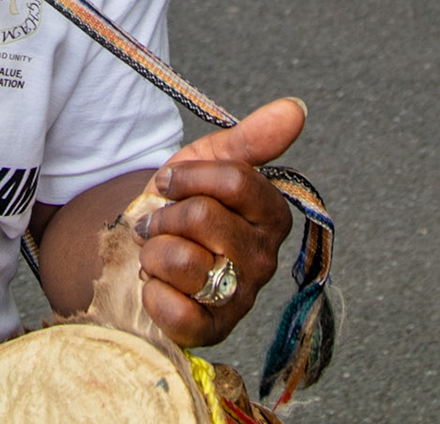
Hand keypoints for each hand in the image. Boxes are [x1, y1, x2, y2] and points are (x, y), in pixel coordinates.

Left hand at [134, 97, 303, 346]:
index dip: (188, 176)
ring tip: (155, 254)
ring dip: (154, 251)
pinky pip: (176, 310)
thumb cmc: (182, 205)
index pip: (236, 180)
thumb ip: (252, 138)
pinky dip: (153, 294)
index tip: (167, 182)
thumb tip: (296, 107)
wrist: (143, 252)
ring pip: (185, 263)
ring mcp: (240, 299)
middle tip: (154, 222)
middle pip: (204, 218)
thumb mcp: (209, 162)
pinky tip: (155, 286)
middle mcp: (263, 260)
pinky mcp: (211, 332)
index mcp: (271, 216)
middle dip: (165, 215)